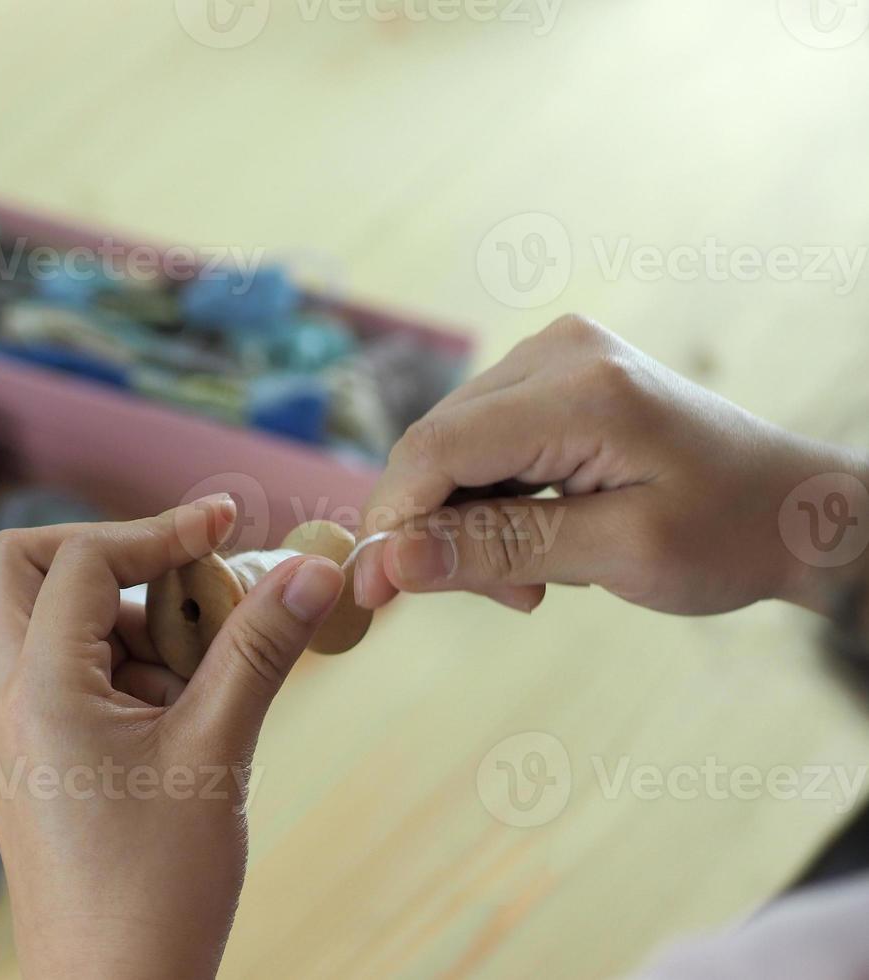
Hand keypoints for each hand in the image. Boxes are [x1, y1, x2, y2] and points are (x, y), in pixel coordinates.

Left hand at [0, 497, 344, 978]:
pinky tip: (179, 711)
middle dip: (108, 554)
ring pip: (36, 618)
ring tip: (202, 673)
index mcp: (34, 688)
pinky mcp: (17, 754)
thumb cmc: (156, 887)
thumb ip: (260, 651)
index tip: (227, 527)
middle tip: (189, 578)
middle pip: (22, 567)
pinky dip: (108, 664)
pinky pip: (48, 671)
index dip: (160, 531)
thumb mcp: (219, 754)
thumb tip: (312, 568)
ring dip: (118, 617)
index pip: (82, 560)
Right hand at [349, 315, 868, 616]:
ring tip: (529, 581)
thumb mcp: (619, 554)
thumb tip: (392, 562)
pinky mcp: (554, 375)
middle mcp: (558, 352)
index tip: (372, 593)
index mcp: (584, 389)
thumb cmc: (731, 535)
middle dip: (436, 529)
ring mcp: (555, 356)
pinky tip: (535, 542)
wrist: (796, 509)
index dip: (393, 520)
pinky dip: (489, 501)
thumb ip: (501, 550)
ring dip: (465, 522)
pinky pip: (481, 442)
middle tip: (497, 598)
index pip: (438, 447)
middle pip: (436, 446)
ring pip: (451, 449)